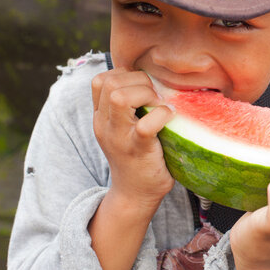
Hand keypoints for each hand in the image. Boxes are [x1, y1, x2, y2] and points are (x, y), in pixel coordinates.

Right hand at [91, 67, 174, 212]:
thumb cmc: (138, 156)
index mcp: (101, 117)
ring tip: (159, 104)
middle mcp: (104, 124)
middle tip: (155, 96)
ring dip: (146, 93)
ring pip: (119, 97)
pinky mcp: (137, 149)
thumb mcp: (123, 128)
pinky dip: (161, 114)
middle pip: (109, 82)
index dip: (125, 74)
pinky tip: (169, 117)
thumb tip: (153, 78)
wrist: (135, 194)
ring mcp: (119, 137)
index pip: (100, 80)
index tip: (143, 86)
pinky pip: (145, 125)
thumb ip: (128, 106)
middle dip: (138, 80)